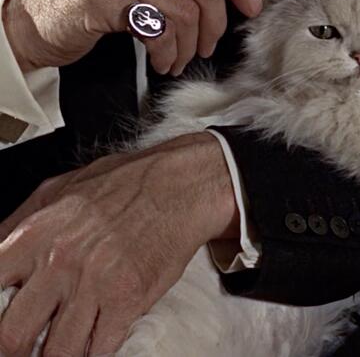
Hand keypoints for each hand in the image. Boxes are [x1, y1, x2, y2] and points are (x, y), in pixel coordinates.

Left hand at [0, 132, 237, 355]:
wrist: (178, 187)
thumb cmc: (125, 184)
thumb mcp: (59, 188)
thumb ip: (21, 220)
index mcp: (35, 236)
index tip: (3, 323)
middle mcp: (59, 264)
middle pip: (11, 338)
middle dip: (16, 350)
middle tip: (26, 346)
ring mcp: (93, 285)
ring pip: (56, 354)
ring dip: (57, 355)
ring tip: (63, 346)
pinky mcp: (127, 300)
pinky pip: (99, 350)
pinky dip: (94, 352)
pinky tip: (94, 342)